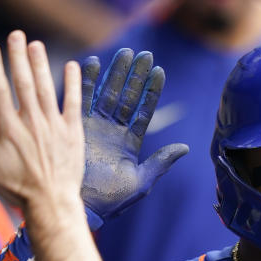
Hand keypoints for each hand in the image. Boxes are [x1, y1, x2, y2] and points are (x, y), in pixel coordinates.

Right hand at [0, 31, 83, 213]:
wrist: (51, 202)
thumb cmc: (17, 188)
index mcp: (8, 128)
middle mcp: (31, 122)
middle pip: (23, 81)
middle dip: (18, 56)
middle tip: (15, 35)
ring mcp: (53, 126)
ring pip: (46, 88)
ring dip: (40, 64)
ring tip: (35, 45)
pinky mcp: (73, 132)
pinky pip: (74, 102)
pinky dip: (73, 84)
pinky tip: (72, 66)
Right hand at [80, 48, 188, 228]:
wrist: (81, 207)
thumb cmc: (112, 200)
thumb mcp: (141, 181)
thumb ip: (161, 162)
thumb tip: (185, 148)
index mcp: (130, 142)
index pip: (144, 111)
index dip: (152, 92)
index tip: (160, 71)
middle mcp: (113, 131)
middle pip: (127, 96)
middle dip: (135, 75)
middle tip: (144, 53)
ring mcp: (94, 127)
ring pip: (107, 93)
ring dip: (115, 73)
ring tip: (125, 52)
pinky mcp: (75, 127)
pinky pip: (80, 99)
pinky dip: (85, 81)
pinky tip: (92, 62)